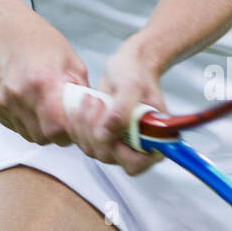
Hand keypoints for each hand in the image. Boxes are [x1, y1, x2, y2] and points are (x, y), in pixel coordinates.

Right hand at [0, 5, 86, 145]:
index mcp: (44, 83)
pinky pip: (13, 125)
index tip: (74, 122)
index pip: (59, 130)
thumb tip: (91, 112)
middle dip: (57, 132)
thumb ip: (79, 89)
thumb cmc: (33, 36)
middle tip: (61, 115)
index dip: (71, 131)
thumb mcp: (67, 57)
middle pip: (44, 137)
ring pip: (28, 134)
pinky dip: (24, 120)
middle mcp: (20, 96)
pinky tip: (27, 101)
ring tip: (43, 105)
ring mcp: (3, 102)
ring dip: (40, 128)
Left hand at [65, 35, 164, 175]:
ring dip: (84, 124)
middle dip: (95, 129)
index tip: (110, 127)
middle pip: (108, 156)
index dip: (119, 152)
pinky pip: (82, 139)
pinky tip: (82, 104)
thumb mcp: (131, 87)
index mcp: (154, 140)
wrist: (127, 66)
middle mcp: (136, 147)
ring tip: (91, 99)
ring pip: (92, 149)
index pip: (136, 164)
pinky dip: (77, 123)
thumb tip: (105, 135)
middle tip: (97, 103)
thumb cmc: (136, 73)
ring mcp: (117, 143)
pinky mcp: (101, 136)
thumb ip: (121, 111)